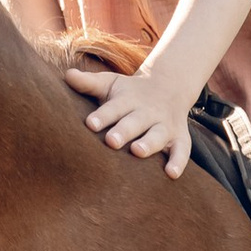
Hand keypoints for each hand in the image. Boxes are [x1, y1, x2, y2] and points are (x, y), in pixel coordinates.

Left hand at [66, 59, 196, 175]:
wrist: (168, 87)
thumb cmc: (127, 93)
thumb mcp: (110, 83)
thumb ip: (88, 83)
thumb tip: (68, 75)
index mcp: (128, 100)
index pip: (114, 108)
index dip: (103, 116)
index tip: (90, 124)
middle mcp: (147, 112)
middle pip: (135, 122)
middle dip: (124, 131)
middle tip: (111, 141)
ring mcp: (164, 125)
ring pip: (158, 135)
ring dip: (149, 143)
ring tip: (138, 152)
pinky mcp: (179, 138)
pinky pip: (182, 151)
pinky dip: (179, 162)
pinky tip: (171, 174)